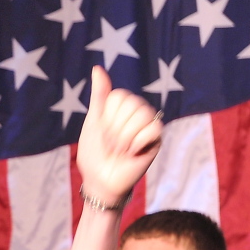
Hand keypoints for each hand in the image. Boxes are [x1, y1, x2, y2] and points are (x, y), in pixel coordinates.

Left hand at [76, 66, 162, 204]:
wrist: (100, 180)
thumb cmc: (94, 154)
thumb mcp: (93, 122)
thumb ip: (100, 96)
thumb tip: (97, 68)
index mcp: (122, 106)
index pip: (119, 96)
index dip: (107, 117)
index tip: (102, 132)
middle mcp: (137, 112)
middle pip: (131, 104)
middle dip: (114, 129)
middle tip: (111, 144)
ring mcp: (148, 125)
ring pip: (142, 115)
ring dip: (124, 137)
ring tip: (119, 150)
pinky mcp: (156, 140)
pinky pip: (152, 129)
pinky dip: (136, 143)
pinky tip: (132, 153)